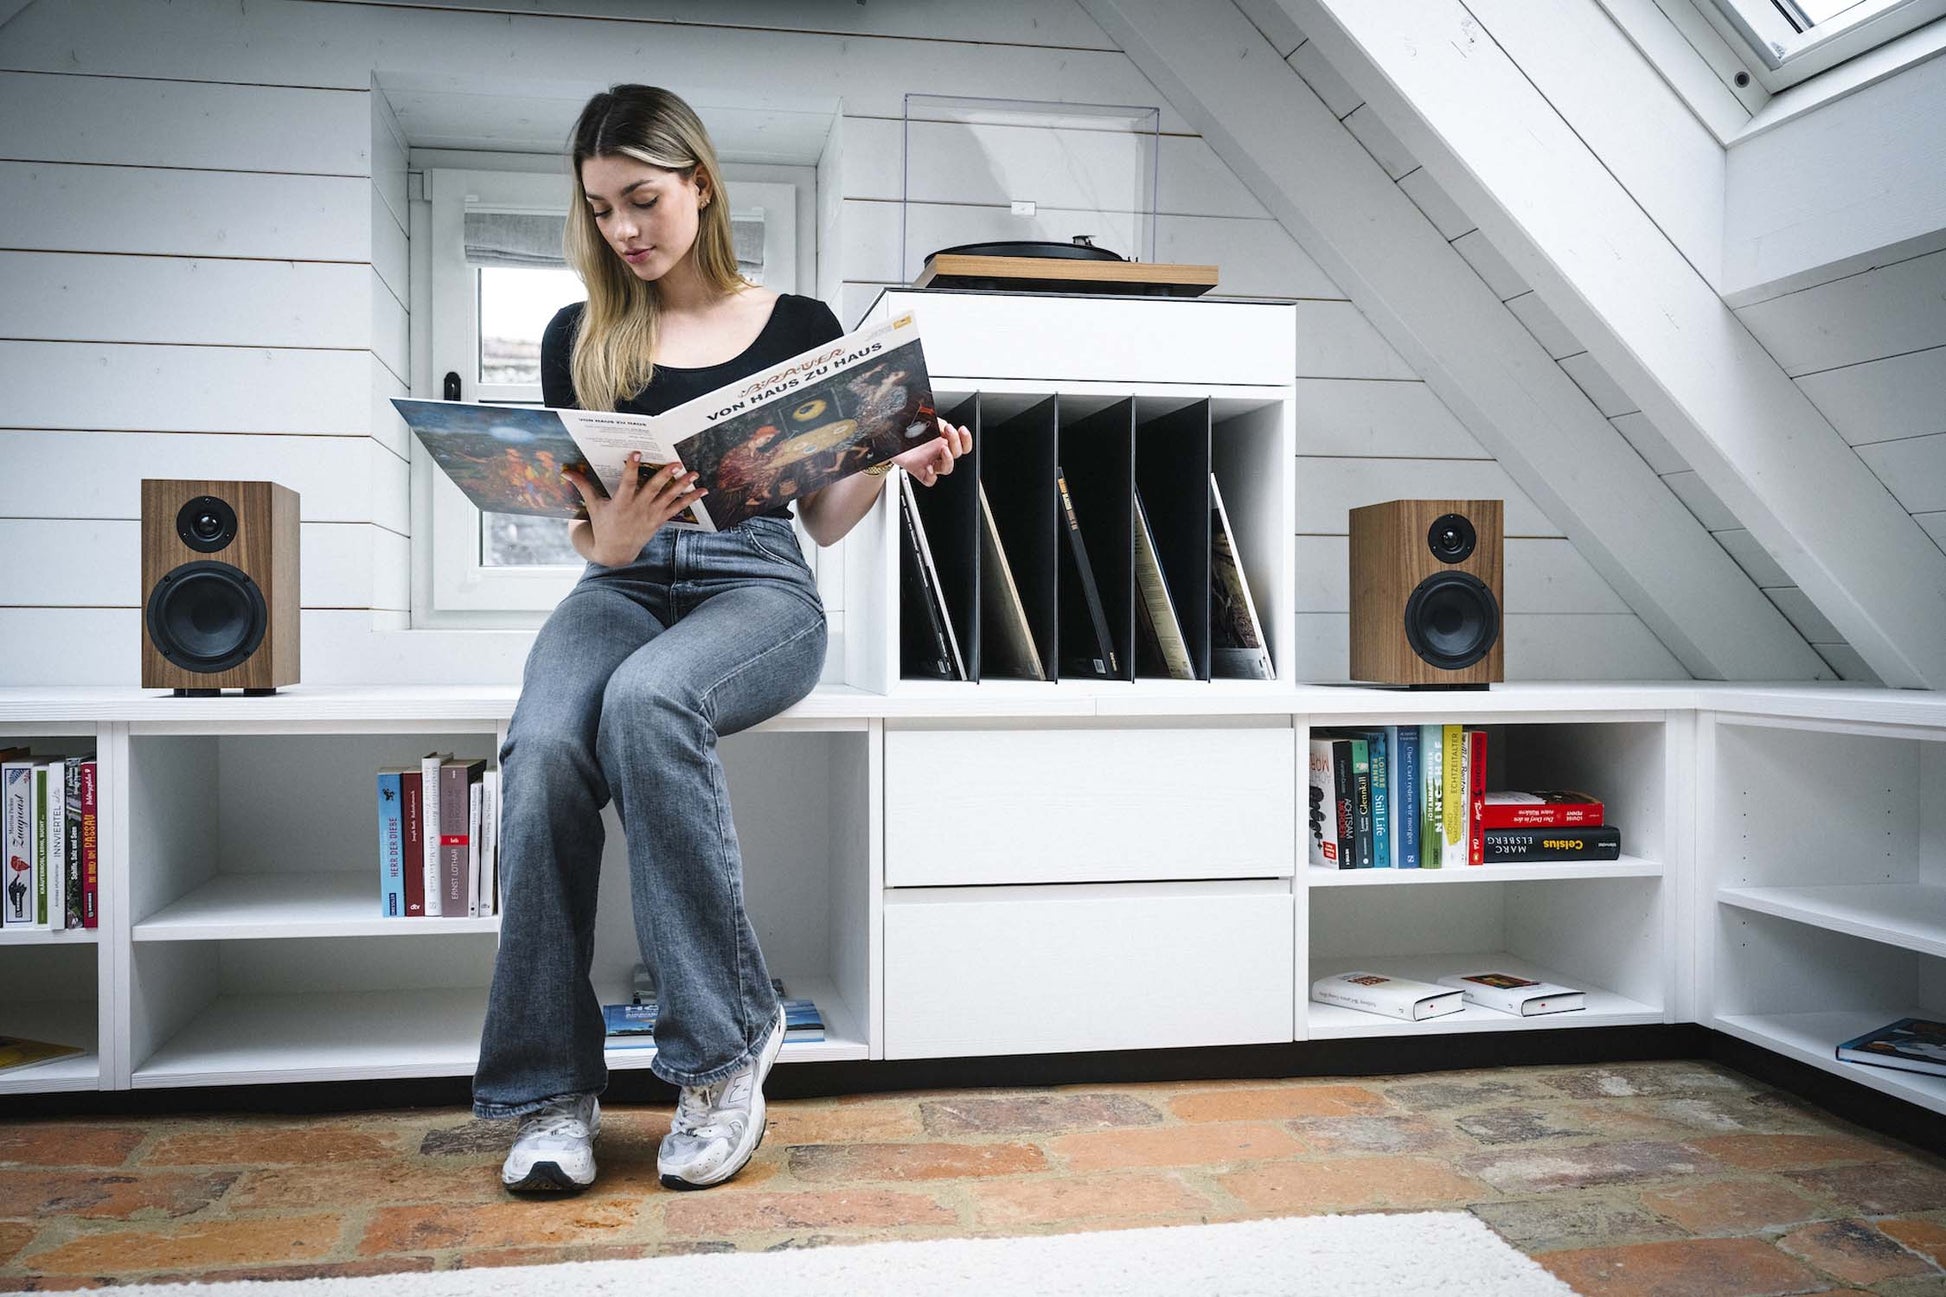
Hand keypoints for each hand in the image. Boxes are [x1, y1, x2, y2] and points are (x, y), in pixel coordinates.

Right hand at [560, 453, 705, 565]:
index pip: (627, 482)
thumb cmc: (603, 526)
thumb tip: (565, 471)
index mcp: (621, 503)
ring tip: (694, 473)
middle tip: (676, 463)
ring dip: (683, 486)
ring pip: (669, 498)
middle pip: (653, 489)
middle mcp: (638, 509)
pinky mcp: (660, 521)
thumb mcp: (593, 506)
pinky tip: (702, 491)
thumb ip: (583, 486)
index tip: (636, 453)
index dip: (631, 467)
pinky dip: (690, 500)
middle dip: (665, 476)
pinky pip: (677, 509)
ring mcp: (651, 515)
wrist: (615, 553)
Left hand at [895, 416, 972, 487]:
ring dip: (948, 460)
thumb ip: (937, 423)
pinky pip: (930, 480)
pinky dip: (932, 477)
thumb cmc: (906, 429)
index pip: (961, 445)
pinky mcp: (918, 471)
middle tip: (949, 431)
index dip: (966, 440)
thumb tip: (946, 428)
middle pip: (957, 455)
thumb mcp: (924, 420)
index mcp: (942, 441)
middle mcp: (937, 453)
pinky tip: (929, 468)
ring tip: (943, 449)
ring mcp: (929, 462)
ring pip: (947, 469)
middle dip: (956, 442)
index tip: (962, 430)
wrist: (888, 437)